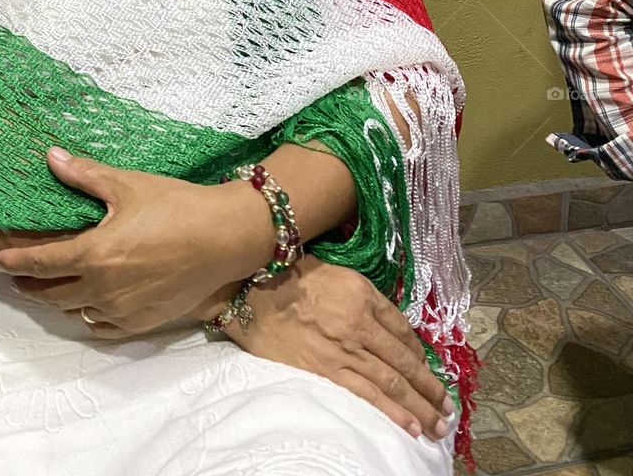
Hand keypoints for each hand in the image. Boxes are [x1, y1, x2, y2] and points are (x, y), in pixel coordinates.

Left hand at [0, 148, 261, 335]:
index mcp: (94, 254)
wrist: (223, 237)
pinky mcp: (142, 322)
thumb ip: (84, 176)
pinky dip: (86, 318)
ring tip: (46, 291)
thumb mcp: (127, 185)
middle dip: (30, 285)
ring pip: (74, 312)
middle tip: (16, 278)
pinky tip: (84, 309)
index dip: (15, 261)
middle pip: (52, 294)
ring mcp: (122, 310)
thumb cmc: (175, 205)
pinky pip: (102, 327)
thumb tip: (50, 157)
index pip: (41, 262)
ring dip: (56, 302)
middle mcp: (102, 288)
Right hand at [216, 255, 455, 443]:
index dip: (422, 355)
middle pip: (404, 363)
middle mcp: (360, 326)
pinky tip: (409, 425)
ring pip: (392, 384)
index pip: (403, 331)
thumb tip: (394, 329)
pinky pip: (366, 395)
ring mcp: (344, 352)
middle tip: (448, 410)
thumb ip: (368, 299)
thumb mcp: (338, 274)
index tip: (432, 373)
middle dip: (430, 389)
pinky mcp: (325, 372)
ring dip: (420, 407)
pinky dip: (391, 412)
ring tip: (437, 426)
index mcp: (364, 297)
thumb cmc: (293, 277)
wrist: (253, 292)